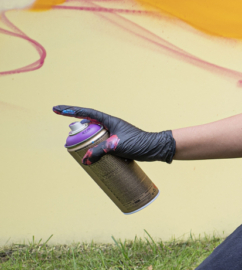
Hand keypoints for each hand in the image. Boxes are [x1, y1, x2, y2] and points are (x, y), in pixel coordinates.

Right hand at [52, 106, 175, 163]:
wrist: (156, 148)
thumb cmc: (139, 143)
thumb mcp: (116, 146)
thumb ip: (99, 151)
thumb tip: (84, 160)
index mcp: (109, 120)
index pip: (86, 113)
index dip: (71, 111)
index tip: (57, 109)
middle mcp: (111, 125)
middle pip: (88, 124)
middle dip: (76, 128)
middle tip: (66, 134)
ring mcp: (114, 134)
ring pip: (94, 135)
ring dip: (85, 139)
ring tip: (76, 147)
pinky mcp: (117, 143)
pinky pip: (101, 144)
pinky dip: (94, 148)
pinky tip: (90, 156)